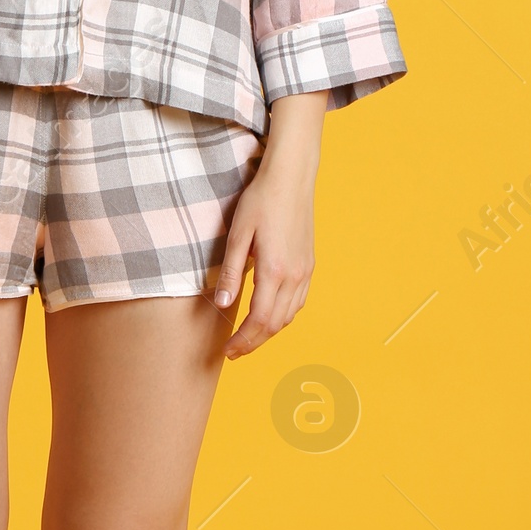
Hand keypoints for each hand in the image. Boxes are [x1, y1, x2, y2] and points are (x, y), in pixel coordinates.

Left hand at [215, 93, 327, 359]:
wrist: (292, 177)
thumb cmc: (261, 200)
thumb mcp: (237, 235)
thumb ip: (230, 272)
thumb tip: (221, 305)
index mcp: (274, 271)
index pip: (259, 320)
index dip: (243, 341)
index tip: (227, 351)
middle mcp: (294, 275)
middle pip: (275, 324)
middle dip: (254, 343)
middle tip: (234, 352)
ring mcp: (305, 270)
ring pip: (290, 316)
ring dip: (269, 332)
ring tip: (248, 338)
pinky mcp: (309, 264)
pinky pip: (298, 301)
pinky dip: (283, 316)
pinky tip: (270, 316)